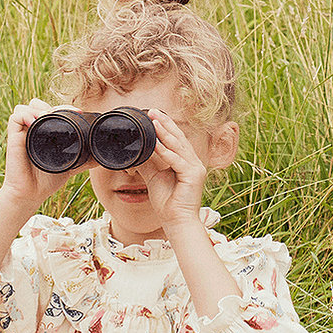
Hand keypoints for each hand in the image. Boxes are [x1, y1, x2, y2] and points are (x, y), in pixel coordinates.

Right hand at [0, 99, 84, 209]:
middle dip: (52, 105)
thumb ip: (85, 160)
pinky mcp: (13, 137)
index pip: (51, 109)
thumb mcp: (71, 166)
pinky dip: (25, 115)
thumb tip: (103, 158)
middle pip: (37, 104)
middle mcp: (32, 129)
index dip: (63, 107)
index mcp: (44, 132)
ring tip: (48, 119)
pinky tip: (35, 122)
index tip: (78, 112)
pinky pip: (15, 117)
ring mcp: (22, 132)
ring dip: (38, 108)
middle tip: (66, 115)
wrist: (31, 194)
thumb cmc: (47, 180)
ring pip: (25, 106)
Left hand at [134, 108, 209, 232]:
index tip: (152, 115)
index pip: (175, 140)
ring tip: (154, 120)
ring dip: (165, 132)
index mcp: (185, 162)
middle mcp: (193, 162)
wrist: (176, 221)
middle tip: (152, 110)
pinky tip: (155, 143)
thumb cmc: (168, 203)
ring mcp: (195, 168)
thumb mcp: (154, 178)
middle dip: (165, 123)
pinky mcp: (193, 175)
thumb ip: (148, 164)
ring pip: (178, 146)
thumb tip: (137, 152)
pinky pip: (176, 160)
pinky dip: (165, 152)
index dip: (165, 126)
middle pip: (178, 138)